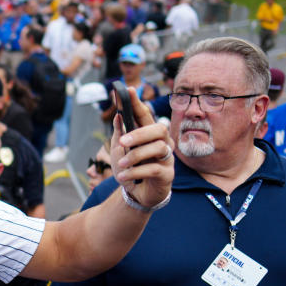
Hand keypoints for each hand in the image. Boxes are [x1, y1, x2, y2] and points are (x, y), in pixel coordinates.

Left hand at [111, 86, 173, 209]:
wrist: (136, 194)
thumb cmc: (130, 169)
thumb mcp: (120, 151)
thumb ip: (119, 133)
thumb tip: (117, 115)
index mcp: (149, 135)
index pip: (145, 115)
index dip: (137, 103)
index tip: (128, 90)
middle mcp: (162, 143)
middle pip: (159, 129)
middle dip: (140, 133)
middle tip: (122, 141)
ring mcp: (167, 158)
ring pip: (158, 148)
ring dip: (135, 156)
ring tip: (121, 164)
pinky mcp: (167, 175)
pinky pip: (154, 169)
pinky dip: (136, 172)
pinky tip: (124, 177)